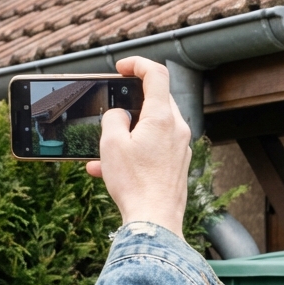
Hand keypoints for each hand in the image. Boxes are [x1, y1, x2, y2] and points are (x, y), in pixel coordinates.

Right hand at [86, 57, 190, 236]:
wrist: (155, 220)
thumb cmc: (134, 183)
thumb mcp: (111, 143)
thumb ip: (113, 118)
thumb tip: (119, 115)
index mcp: (163, 118)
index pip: (157, 74)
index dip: (138, 64)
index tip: (121, 67)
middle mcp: (177, 129)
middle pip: (156, 100)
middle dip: (130, 100)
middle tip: (110, 106)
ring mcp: (180, 147)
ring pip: (152, 126)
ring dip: (127, 131)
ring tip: (102, 148)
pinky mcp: (177, 164)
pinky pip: (154, 148)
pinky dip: (133, 151)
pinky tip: (106, 169)